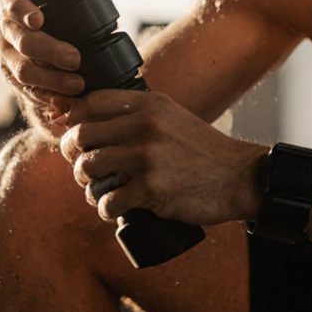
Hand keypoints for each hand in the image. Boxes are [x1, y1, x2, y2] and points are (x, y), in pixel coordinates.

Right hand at [0, 0, 106, 137]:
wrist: (47, 48)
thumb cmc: (61, 12)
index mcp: (15, 2)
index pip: (11, 3)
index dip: (24, 11)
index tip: (41, 19)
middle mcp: (6, 30)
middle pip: (21, 43)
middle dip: (50, 52)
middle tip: (76, 59)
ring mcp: (8, 58)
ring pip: (23, 72)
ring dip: (52, 80)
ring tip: (78, 85)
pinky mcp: (14, 82)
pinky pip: (27, 93)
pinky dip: (48, 98)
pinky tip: (65, 102)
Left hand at [60, 89, 265, 226]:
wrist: (239, 177)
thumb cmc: (204, 151)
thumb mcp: (173, 117)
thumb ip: (141, 114)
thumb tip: (95, 120)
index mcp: (150, 104)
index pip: (92, 101)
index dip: (73, 118)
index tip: (72, 132)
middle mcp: (145, 126)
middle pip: (82, 136)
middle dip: (72, 154)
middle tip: (81, 166)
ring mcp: (147, 158)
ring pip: (89, 168)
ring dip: (87, 183)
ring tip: (98, 189)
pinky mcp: (151, 189)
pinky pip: (108, 201)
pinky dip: (106, 209)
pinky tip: (114, 210)